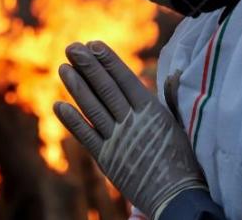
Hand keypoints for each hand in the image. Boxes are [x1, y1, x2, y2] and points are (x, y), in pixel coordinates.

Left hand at [54, 41, 206, 219]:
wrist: (177, 197)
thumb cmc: (182, 160)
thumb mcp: (180, 125)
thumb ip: (171, 99)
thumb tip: (173, 74)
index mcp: (152, 111)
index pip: (125, 78)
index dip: (108, 60)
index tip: (94, 44)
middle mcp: (132, 122)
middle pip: (105, 88)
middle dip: (88, 66)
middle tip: (72, 47)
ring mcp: (118, 141)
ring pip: (93, 108)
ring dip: (76, 87)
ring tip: (63, 67)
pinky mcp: (107, 160)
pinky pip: (86, 136)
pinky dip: (72, 121)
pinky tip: (59, 105)